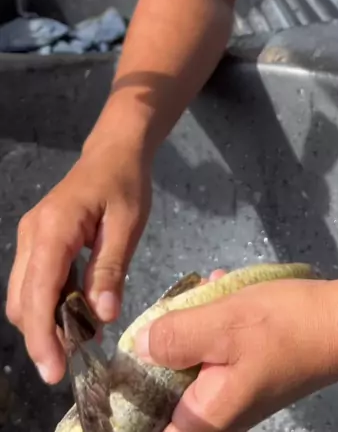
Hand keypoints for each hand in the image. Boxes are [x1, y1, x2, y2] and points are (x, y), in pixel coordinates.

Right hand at [6, 140, 151, 384]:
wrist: (114, 151)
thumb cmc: (125, 183)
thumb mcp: (128, 225)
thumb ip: (111, 269)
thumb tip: (102, 317)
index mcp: (53, 229)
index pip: (37, 293)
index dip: (42, 337)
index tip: (54, 372)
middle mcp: (32, 235)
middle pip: (22, 301)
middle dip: (42, 337)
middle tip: (76, 360)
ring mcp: (31, 237)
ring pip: (24, 295)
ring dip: (47, 322)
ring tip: (82, 337)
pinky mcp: (38, 241)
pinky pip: (35, 282)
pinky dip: (51, 304)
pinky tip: (78, 312)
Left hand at [135, 272, 337, 431]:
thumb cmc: (286, 327)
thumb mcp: (224, 324)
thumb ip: (174, 337)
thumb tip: (137, 349)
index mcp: (204, 419)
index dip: (121, 414)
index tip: (107, 382)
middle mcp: (215, 416)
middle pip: (160, 395)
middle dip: (157, 349)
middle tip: (167, 312)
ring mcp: (231, 394)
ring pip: (186, 366)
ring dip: (187, 329)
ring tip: (204, 293)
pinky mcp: (244, 372)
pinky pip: (210, 352)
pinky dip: (209, 324)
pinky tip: (219, 291)